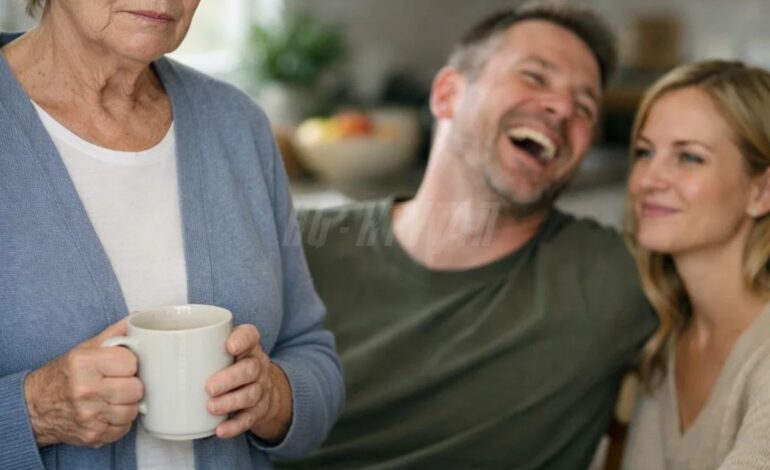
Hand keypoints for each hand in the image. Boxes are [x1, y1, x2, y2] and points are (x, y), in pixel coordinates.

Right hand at [24, 319, 143, 447]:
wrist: (34, 407)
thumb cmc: (62, 376)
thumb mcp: (84, 350)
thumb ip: (113, 335)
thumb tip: (136, 319)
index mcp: (85, 364)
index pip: (131, 362)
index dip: (129, 364)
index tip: (121, 366)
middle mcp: (86, 390)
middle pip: (136, 389)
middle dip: (131, 385)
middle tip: (119, 383)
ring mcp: (90, 415)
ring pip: (133, 410)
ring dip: (127, 404)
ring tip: (114, 398)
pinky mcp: (93, 434)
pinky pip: (124, 428)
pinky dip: (120, 421)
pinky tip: (108, 412)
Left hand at [206, 324, 291, 441]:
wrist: (262, 390)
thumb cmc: (231, 365)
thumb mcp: (223, 350)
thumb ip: (197, 347)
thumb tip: (150, 351)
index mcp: (248, 346)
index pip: (250, 336)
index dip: (242, 340)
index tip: (229, 346)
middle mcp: (257, 366)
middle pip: (250, 369)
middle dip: (230, 378)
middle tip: (209, 387)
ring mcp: (260, 389)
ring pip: (250, 394)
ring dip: (230, 402)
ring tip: (210, 407)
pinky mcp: (258, 411)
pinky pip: (248, 419)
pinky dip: (234, 425)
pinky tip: (220, 430)